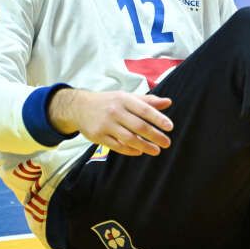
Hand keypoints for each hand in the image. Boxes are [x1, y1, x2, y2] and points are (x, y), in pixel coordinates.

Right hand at [53, 89, 172, 156]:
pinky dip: (130, 150)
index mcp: (124, 99)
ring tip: (156, 150)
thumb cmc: (108, 102)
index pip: (144, 110)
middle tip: (167, 143)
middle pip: (139, 126)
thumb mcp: (126, 97)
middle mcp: (115, 111)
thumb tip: (168, 102)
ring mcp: (106, 124)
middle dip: (155, 136)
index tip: (170, 127)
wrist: (79, 107)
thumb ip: (147, 101)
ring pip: (129, 138)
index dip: (158, 119)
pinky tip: (139, 151)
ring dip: (145, 146)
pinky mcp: (98, 136)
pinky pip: (117, 146)